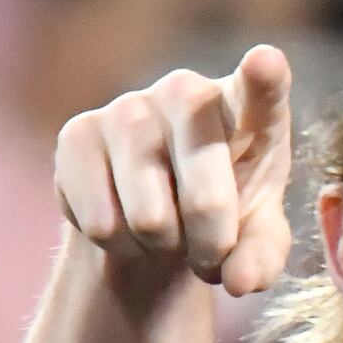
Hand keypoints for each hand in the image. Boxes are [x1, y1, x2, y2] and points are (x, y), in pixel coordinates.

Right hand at [52, 45, 294, 300]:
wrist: (155, 212)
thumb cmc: (223, 211)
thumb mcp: (258, 236)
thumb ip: (263, 257)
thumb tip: (242, 281)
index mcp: (247, 107)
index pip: (261, 89)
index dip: (263, 77)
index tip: (265, 62)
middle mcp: (186, 93)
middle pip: (205, 200)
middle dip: (211, 247)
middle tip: (210, 251)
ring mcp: (128, 108)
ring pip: (150, 220)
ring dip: (163, 247)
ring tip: (168, 230)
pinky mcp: (77, 134)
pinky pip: (102, 223)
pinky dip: (119, 245)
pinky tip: (125, 220)